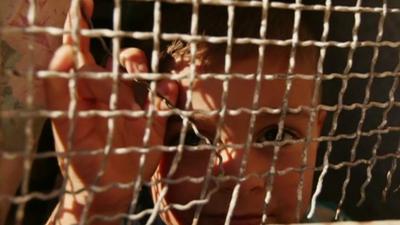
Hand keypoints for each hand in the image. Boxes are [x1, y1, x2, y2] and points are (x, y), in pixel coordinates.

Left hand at [44, 0, 177, 223]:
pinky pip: (163, 97)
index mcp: (84, 88)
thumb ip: (60, 89)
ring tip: (141, 74)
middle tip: (121, 84)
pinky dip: (167, 90)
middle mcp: (110, 90)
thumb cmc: (80, 156)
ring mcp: (133, 103)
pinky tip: (168, 90)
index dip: (81, 23)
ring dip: (144, 67)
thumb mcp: (66, 124)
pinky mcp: (152, 118)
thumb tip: (66, 52)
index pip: (81, 48)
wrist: (106, 186)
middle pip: (119, 59)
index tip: (85, 0)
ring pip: (142, 72)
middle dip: (125, 61)